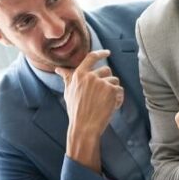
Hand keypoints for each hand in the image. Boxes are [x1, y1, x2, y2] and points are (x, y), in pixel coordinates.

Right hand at [56, 51, 123, 172]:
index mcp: (79, 75)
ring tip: (106, 102)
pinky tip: (111, 107)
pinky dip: (118, 98)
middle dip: (107, 80)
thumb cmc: (75, 111)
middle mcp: (91, 76)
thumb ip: (67, 78)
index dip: (100, 53)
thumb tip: (58, 69)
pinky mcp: (112, 90)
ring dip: (113, 90)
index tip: (107, 52)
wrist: (85, 126)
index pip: (91, 57)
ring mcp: (102, 83)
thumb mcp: (68, 92)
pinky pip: (120, 90)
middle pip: (106, 70)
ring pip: (115, 80)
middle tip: (103, 94)